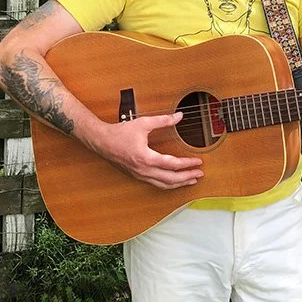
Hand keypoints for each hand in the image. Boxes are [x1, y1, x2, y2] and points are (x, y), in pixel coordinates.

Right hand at [87, 111, 202, 188]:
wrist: (101, 141)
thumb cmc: (120, 133)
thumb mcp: (143, 123)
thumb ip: (163, 120)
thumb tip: (179, 116)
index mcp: (146, 158)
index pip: (172, 164)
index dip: (187, 164)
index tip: (198, 162)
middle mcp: (143, 170)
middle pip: (170, 179)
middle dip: (187, 177)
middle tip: (200, 174)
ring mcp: (140, 175)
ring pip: (163, 185)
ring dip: (179, 184)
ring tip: (191, 180)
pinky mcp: (137, 176)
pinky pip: (156, 184)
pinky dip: (168, 184)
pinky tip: (174, 181)